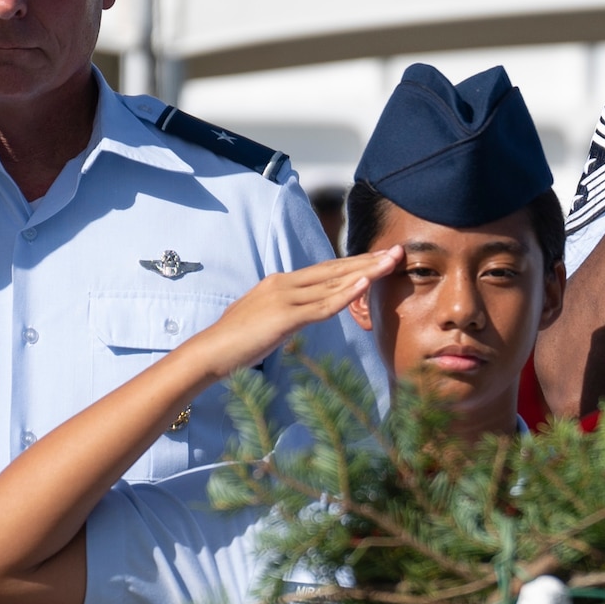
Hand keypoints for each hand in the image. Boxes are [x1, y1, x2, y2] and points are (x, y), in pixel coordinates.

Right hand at [182, 248, 401, 383]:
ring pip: (333, 283)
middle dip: (366, 261)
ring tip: (390, 263)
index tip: (377, 259)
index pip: (323, 271)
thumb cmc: (233, 343)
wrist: (208, 352)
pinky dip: (346, 295)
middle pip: (333, 269)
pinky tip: (365, 286)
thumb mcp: (264, 322)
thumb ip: (285, 314)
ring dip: (365, 272)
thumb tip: (299, 317)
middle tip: (396, 251)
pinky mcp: (284, 317)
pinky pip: (322, 306)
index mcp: (279, 283)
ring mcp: (284, 298)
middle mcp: (284, 284)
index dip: (352, 264)